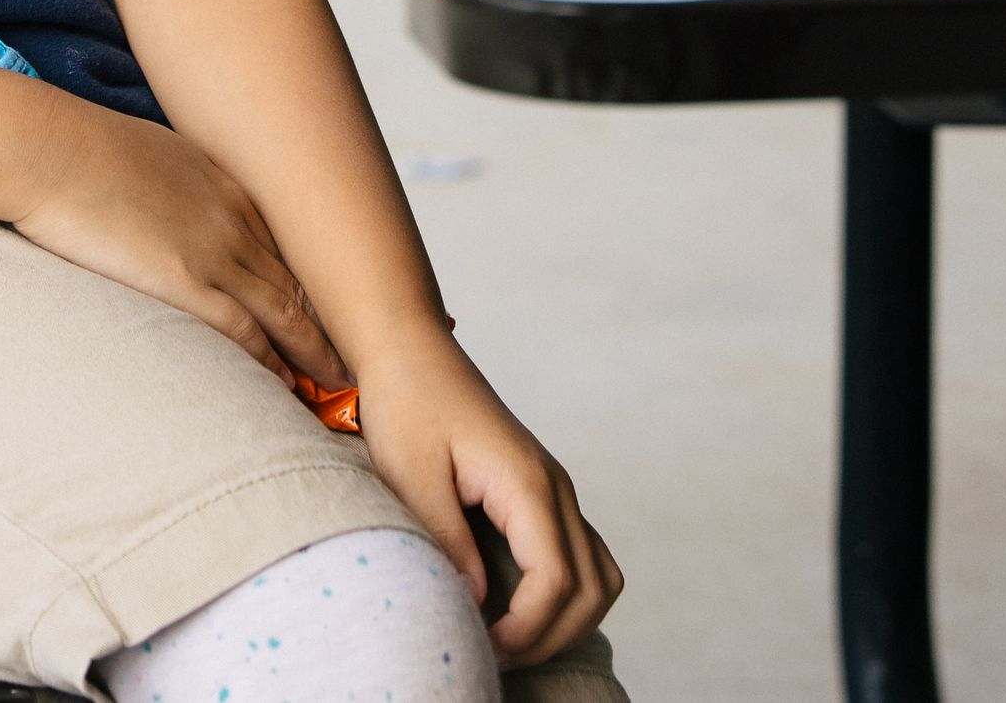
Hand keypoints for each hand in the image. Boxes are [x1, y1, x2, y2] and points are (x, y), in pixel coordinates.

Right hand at [5, 100, 342, 387]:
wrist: (46, 148)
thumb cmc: (77, 149)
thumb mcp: (146, 155)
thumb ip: (174, 186)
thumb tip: (166, 208)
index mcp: (226, 185)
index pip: (288, 246)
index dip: (313, 283)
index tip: (330, 309)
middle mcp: (235, 218)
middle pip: (301, 281)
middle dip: (332, 323)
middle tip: (356, 357)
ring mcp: (216, 250)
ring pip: (287, 312)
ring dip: (316, 352)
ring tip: (338, 384)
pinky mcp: (188, 281)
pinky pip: (248, 334)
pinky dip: (273, 364)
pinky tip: (286, 387)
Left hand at [343, 333, 624, 667]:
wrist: (410, 350)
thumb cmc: (406, 403)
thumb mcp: (411, 475)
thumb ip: (447, 539)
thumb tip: (477, 604)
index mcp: (527, 482)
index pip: (558, 580)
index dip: (527, 629)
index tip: (483, 646)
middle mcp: (556, 488)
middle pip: (594, 589)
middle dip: (551, 636)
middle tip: (493, 654)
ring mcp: (555, 490)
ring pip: (599, 577)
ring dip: (565, 620)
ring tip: (507, 639)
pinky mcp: (542, 493)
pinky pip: (579, 556)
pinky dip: (563, 594)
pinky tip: (514, 608)